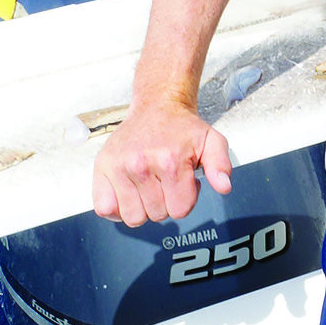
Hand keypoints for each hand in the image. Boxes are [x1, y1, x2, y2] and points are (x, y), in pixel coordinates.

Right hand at [92, 101, 231, 227]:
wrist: (157, 106)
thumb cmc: (182, 128)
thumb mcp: (211, 141)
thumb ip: (221, 165)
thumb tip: (223, 186)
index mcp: (170, 161)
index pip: (180, 210)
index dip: (186, 199)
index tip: (184, 182)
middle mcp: (141, 165)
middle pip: (157, 215)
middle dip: (166, 202)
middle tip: (165, 181)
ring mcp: (119, 168)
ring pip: (133, 218)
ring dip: (143, 207)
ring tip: (148, 186)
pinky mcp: (102, 168)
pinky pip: (105, 209)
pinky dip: (117, 209)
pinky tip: (129, 193)